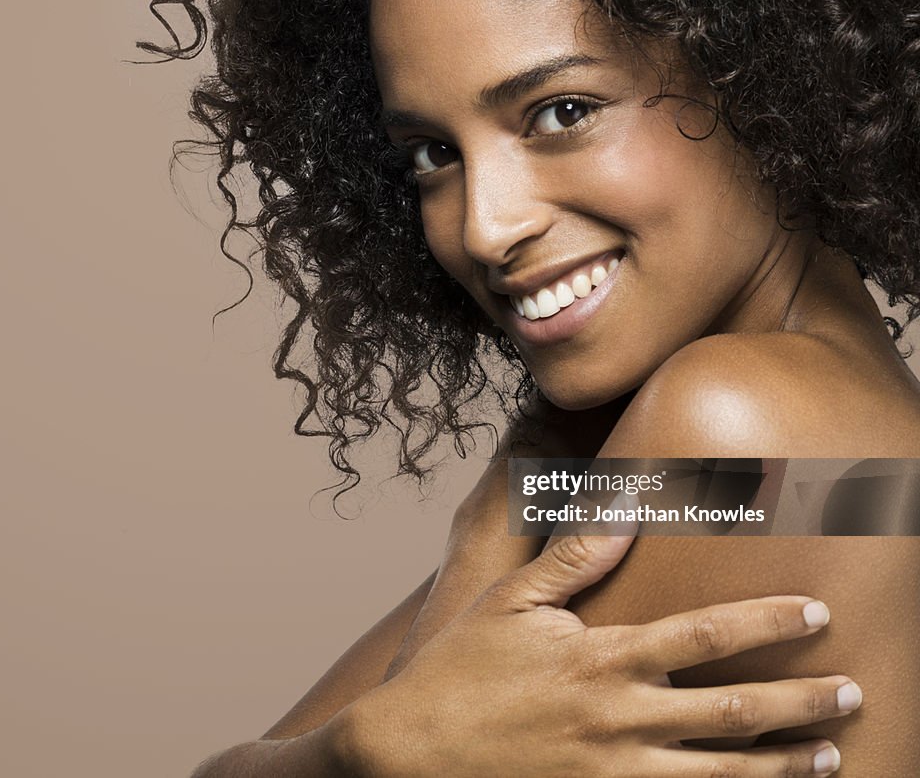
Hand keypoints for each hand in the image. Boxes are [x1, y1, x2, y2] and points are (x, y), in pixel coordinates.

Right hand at [353, 535, 854, 776]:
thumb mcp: (509, 602)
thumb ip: (573, 558)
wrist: (409, 754)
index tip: (816, 614)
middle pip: (734, 714)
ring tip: (828, 758)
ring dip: (782, 767)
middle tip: (852, 693)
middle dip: (802, 703)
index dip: (769, 622)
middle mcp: (619, 720)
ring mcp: (612, 776)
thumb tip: (625, 512)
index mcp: (602, 659)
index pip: (707, 635)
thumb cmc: (458, 670)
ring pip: (721, 776)